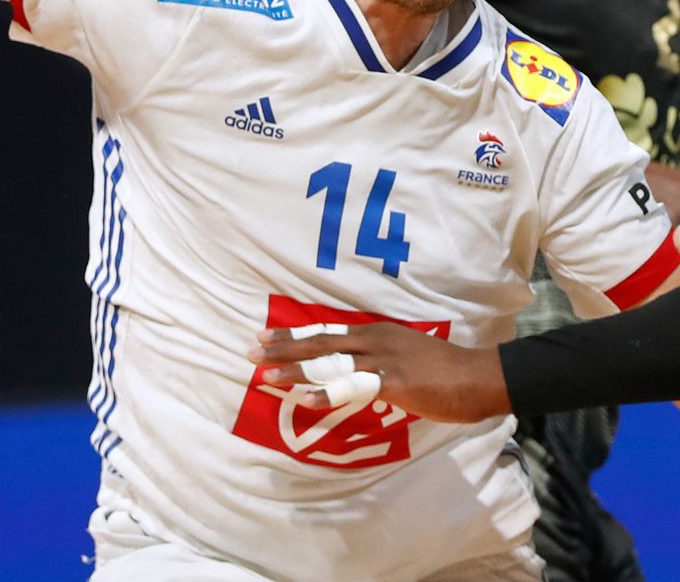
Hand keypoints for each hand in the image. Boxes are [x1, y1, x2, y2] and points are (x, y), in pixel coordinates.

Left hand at [248, 321, 510, 423]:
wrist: (480, 376)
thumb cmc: (445, 371)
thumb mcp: (405, 356)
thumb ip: (378, 361)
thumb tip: (355, 372)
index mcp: (375, 333)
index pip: (325, 331)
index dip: (293, 334)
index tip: (264, 336)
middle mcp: (373, 340)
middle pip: (319, 342)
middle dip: (283, 348)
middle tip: (251, 351)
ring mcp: (382, 359)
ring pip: (328, 362)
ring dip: (295, 370)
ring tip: (266, 375)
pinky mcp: (394, 382)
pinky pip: (353, 387)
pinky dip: (326, 393)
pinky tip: (304, 400)